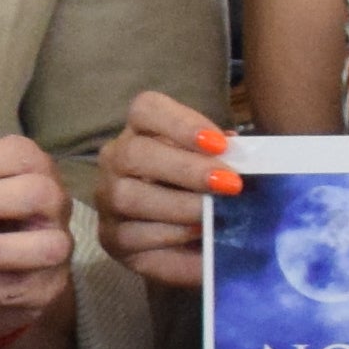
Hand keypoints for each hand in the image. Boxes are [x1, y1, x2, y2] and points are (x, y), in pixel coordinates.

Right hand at [99, 87, 242, 291]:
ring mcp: (107, 199)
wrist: (178, 238)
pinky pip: (134, 236)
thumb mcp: (209, 166)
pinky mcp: (111, 238)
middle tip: (229, 184)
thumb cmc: (196, 190)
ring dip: (179, 206)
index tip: (220, 144)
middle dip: (186, 169)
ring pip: (129, 197)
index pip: (146, 109)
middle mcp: (115, 160)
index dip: (182, 123)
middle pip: (136, 153)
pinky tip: (198, 239)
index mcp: (141, 131)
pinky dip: (171, 238)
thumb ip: (221, 157)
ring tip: (215, 216)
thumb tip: (241, 156)